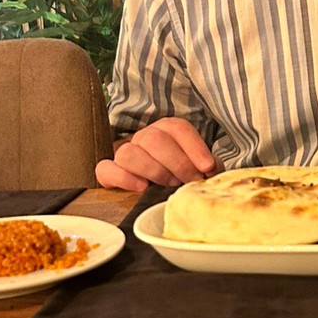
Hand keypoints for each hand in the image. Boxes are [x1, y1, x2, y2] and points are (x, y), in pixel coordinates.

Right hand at [95, 118, 223, 190]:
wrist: (154, 188)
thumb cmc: (181, 175)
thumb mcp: (198, 168)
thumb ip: (207, 167)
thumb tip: (212, 172)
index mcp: (167, 131)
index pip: (178, 129)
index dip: (194, 147)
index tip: (207, 167)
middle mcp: (144, 138)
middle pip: (155, 140)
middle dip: (177, 163)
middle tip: (190, 181)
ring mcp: (124, 153)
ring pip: (129, 153)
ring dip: (153, 171)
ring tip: (168, 184)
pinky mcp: (109, 172)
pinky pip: (105, 169)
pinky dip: (123, 178)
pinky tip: (141, 187)